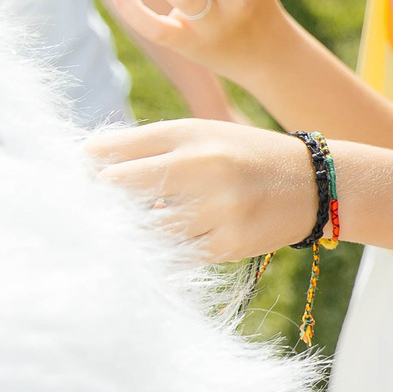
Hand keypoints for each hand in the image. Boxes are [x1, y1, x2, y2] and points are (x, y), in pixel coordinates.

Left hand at [82, 119, 316, 261]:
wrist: (314, 184)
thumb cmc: (241, 157)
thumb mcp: (199, 136)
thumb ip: (144, 146)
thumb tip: (83, 166)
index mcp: (188, 135)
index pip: (110, 153)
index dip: (84, 169)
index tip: (77, 179)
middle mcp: (202, 167)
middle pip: (120, 190)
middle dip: (101, 202)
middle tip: (95, 210)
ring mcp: (217, 208)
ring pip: (146, 229)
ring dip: (133, 231)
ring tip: (135, 228)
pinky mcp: (229, 244)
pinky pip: (175, 256)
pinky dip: (163, 252)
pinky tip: (164, 244)